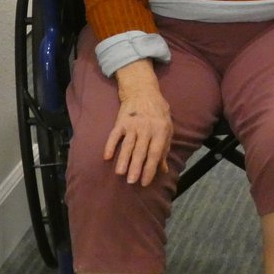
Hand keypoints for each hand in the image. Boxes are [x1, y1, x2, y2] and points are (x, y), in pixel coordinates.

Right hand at [105, 60, 173, 185]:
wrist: (143, 91)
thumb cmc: (158, 113)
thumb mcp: (167, 128)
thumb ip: (164, 149)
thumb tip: (163, 169)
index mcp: (160, 130)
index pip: (155, 153)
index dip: (150, 168)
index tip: (145, 182)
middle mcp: (146, 128)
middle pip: (140, 151)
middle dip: (136, 167)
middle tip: (132, 182)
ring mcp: (132, 124)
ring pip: (127, 145)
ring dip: (123, 160)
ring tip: (120, 173)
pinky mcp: (120, 121)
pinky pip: (114, 135)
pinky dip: (110, 145)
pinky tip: (107, 157)